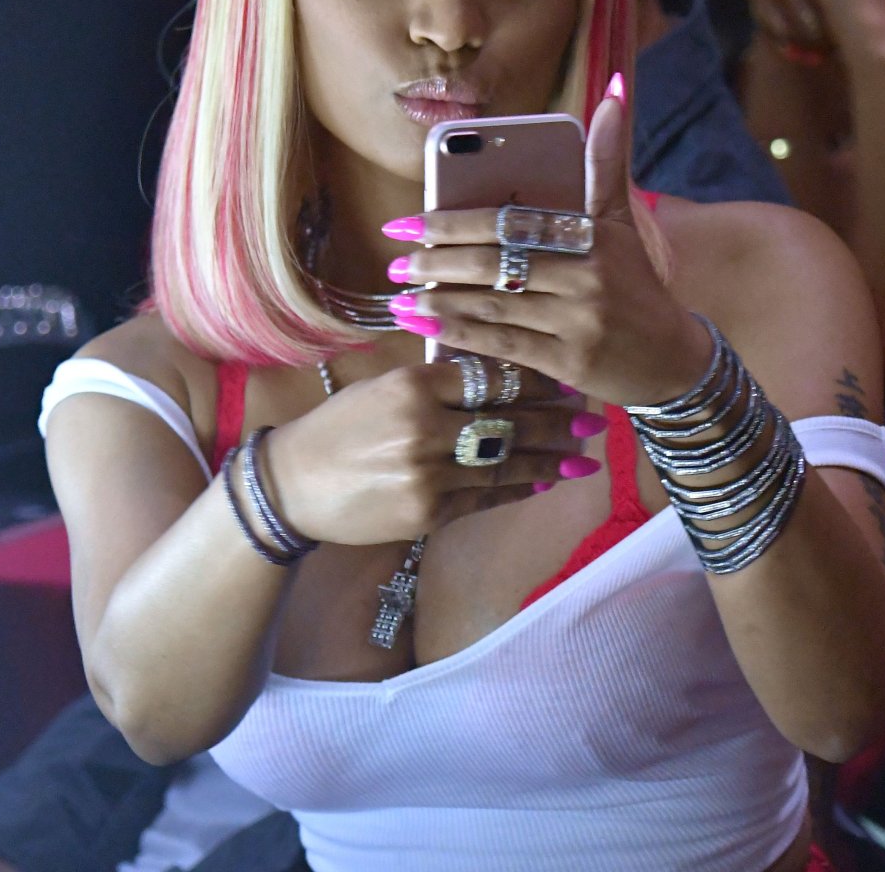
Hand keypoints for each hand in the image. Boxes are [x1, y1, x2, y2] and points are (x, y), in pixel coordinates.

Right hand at [262, 359, 597, 546]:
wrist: (293, 485)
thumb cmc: (338, 428)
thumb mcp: (382, 387)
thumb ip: (437, 380)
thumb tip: (499, 372)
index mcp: (413, 385)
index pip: (491, 378)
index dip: (534, 380)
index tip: (565, 379)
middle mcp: (425, 428)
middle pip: (509, 421)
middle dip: (557, 422)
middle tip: (592, 420)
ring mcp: (429, 474)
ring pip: (506, 463)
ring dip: (549, 460)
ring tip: (582, 458)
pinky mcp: (429, 513)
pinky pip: (486, 498)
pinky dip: (517, 490)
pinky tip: (542, 483)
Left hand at [380, 80, 713, 409]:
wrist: (673, 361)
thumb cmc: (636, 286)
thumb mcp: (623, 222)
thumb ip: (607, 161)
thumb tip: (614, 89)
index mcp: (594, 236)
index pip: (512, 222)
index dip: (455, 220)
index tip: (411, 223)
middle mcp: (588, 277)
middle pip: (495, 264)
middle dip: (437, 261)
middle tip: (396, 259)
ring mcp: (579, 323)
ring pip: (492, 305)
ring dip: (440, 299)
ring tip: (402, 293)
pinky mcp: (570, 364)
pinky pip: (503, 345)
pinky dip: (459, 335)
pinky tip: (427, 327)